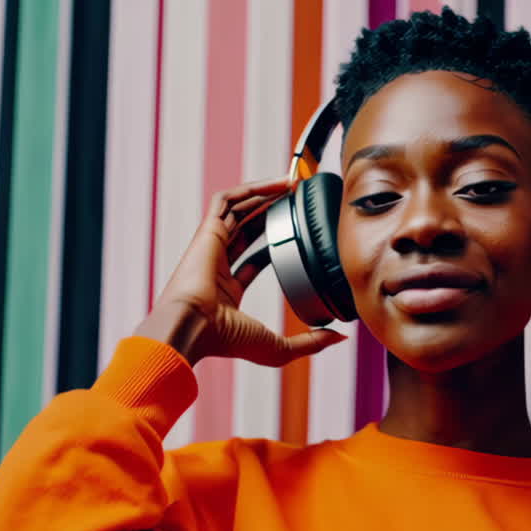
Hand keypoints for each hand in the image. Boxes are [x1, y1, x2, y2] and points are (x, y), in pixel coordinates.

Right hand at [135, 177, 346, 366]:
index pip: (253, 260)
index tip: (298, 235)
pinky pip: (227, 200)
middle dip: (272, 212)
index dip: (276, 245)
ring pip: (239, 210)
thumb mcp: (277, 347)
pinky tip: (276, 183)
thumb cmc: (226, 340)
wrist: (192, 326)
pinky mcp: (207, 231)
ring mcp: (210, 246)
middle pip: (246, 229)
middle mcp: (216, 265)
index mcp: (226, 291)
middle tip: (299, 200)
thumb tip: (338, 337)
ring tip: (293, 183)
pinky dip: (250, 189)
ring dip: (265, 194)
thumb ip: (309, 343)